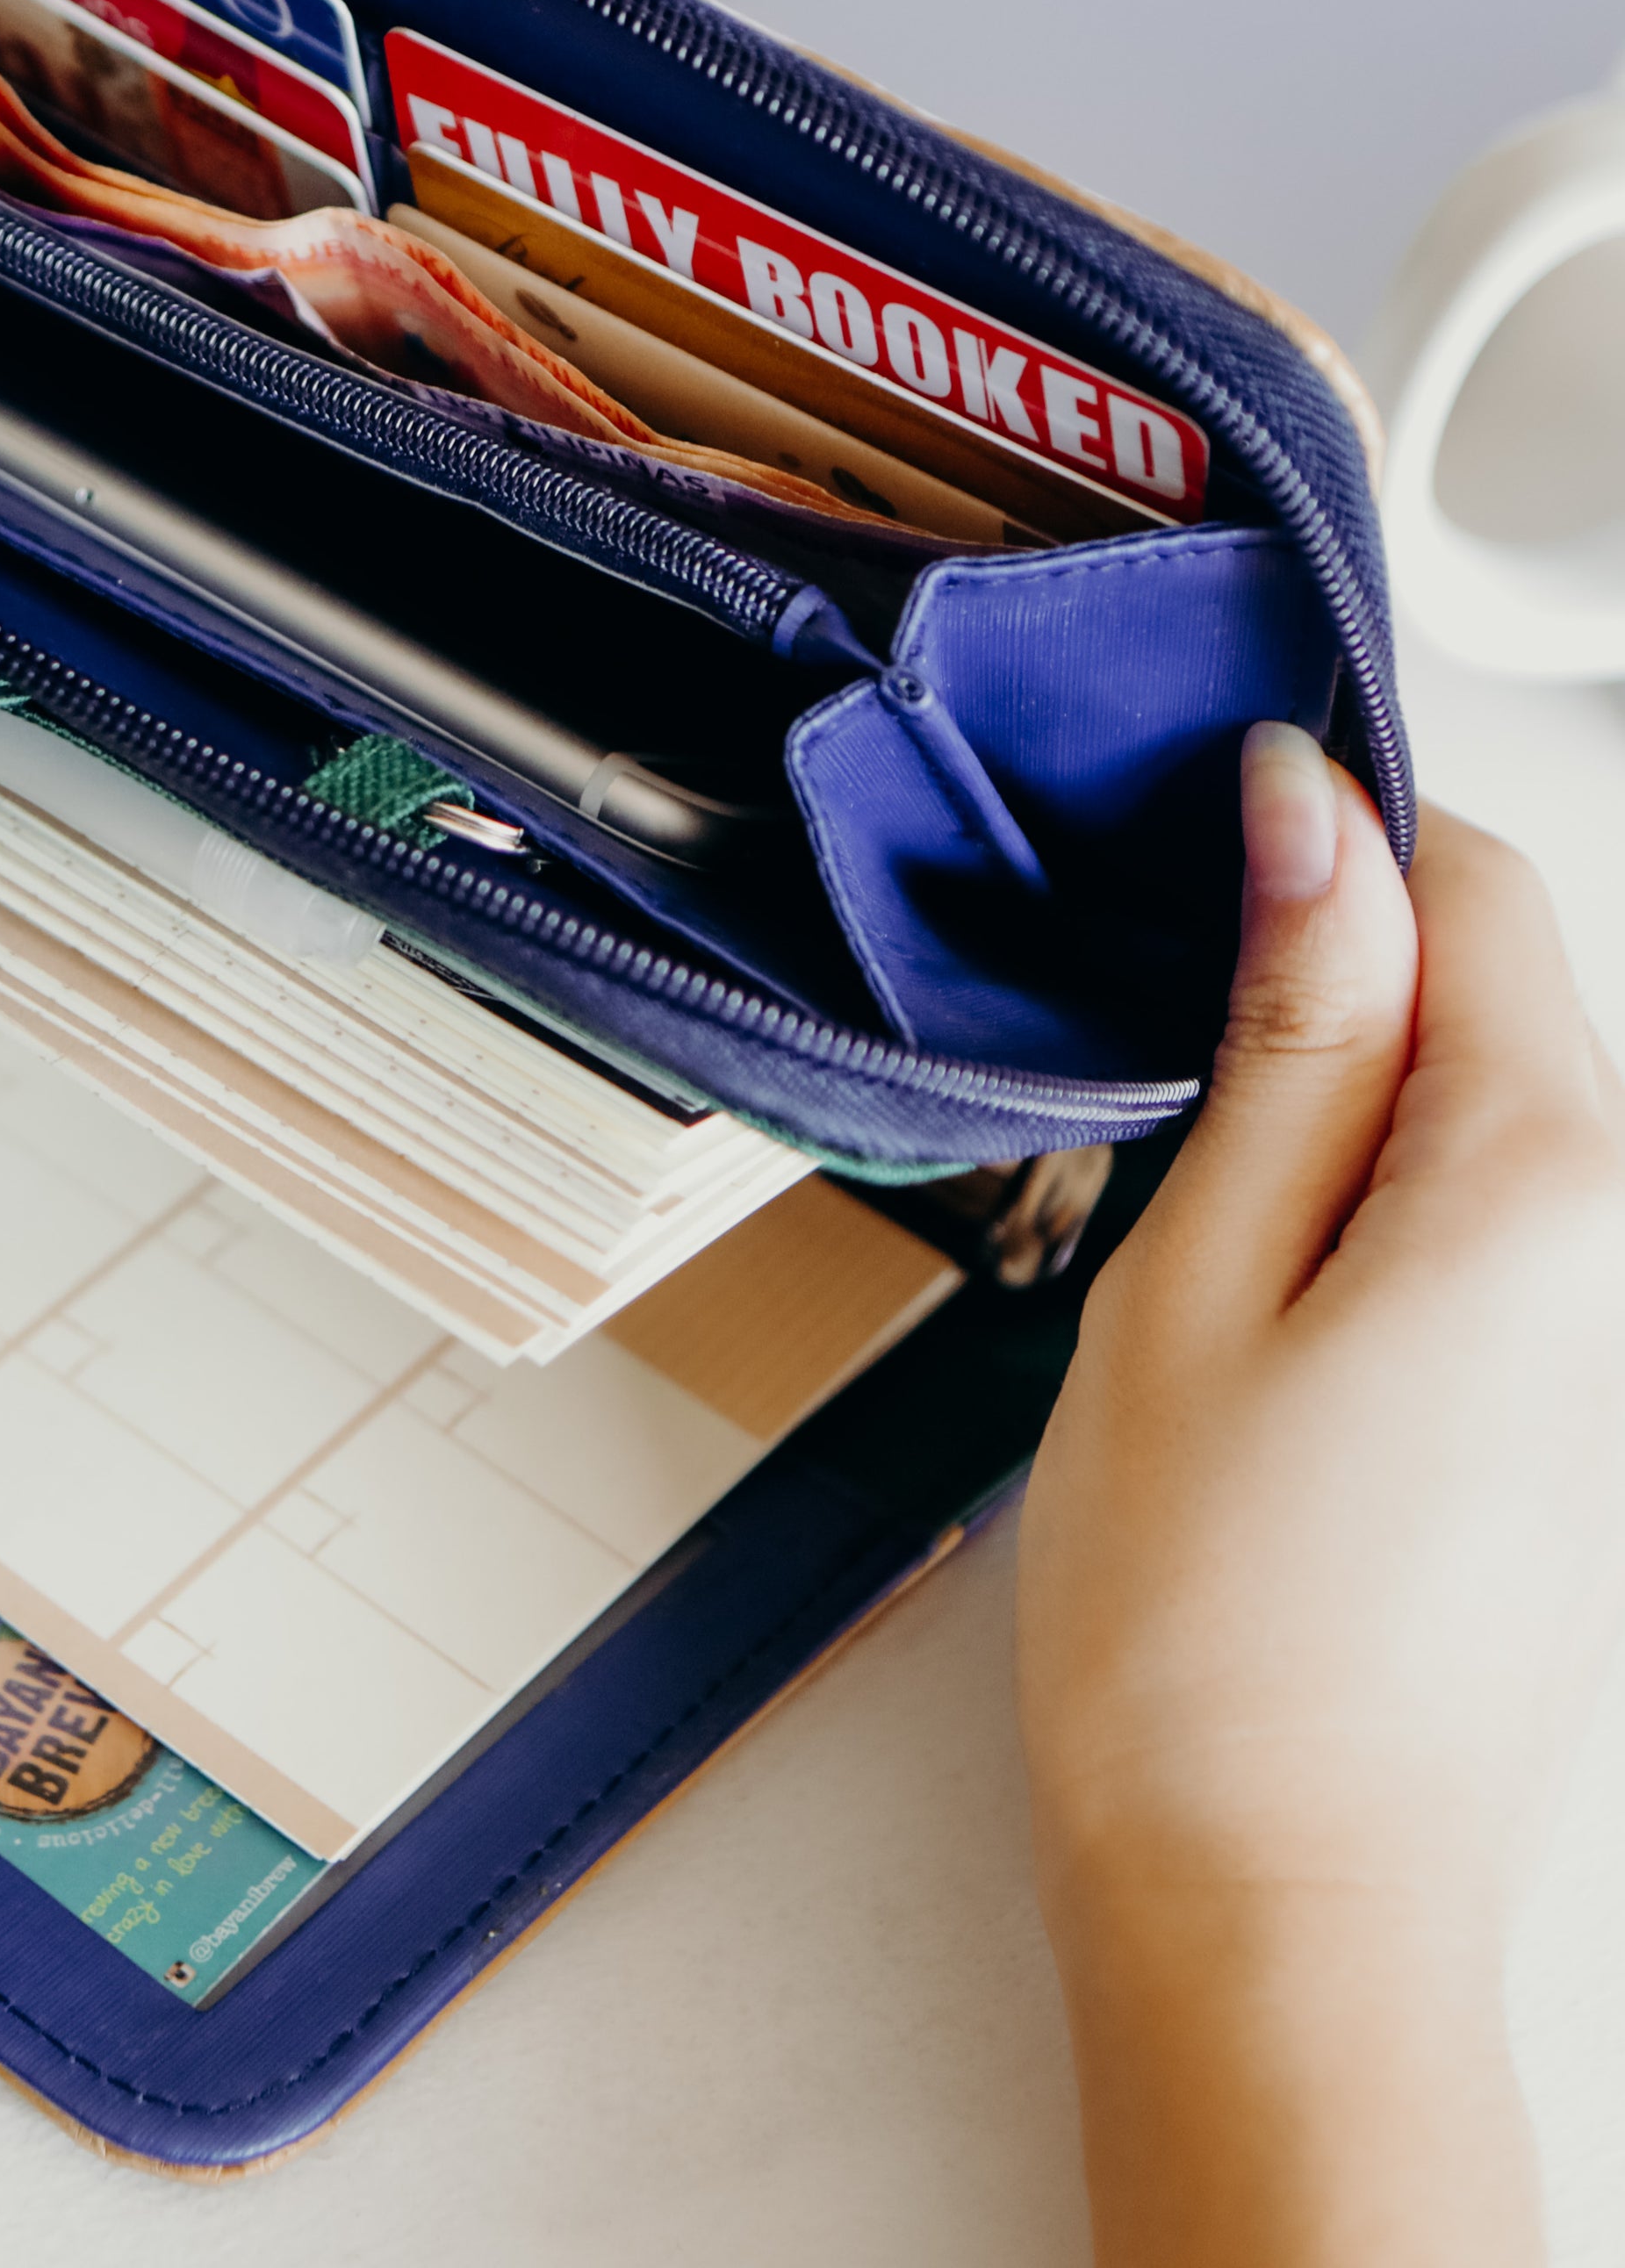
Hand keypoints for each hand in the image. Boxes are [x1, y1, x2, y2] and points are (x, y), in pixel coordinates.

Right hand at [1020, 731, 1624, 2264]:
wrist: (1276, 1907)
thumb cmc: (1207, 1631)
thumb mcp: (1198, 1278)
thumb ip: (1290, 1036)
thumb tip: (1315, 821)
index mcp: (1541, 1182)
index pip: (1481, 880)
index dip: (1328, 830)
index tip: (1186, 856)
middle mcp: (1616, 1250)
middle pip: (1495, 984)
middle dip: (1326, 956)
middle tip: (1150, 1037)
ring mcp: (1595, 1343)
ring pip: (1475, 1100)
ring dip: (1332, 1080)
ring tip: (1185, 1175)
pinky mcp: (1551, 1415)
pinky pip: (1472, 1218)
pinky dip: (1359, 1190)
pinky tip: (1244, 1274)